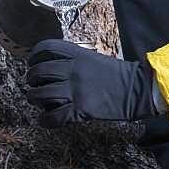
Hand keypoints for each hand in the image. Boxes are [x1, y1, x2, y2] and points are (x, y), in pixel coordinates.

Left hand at [26, 39, 162, 125]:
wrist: (138, 90)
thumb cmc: (119, 75)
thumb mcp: (95, 58)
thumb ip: (75, 60)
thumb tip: (55, 68)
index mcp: (78, 54)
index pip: (46, 48)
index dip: (34, 56)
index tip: (32, 62)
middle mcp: (73, 69)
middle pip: (39, 71)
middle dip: (30, 79)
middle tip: (31, 84)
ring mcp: (76, 90)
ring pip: (41, 94)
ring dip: (33, 98)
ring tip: (34, 100)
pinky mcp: (81, 109)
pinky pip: (54, 117)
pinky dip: (45, 120)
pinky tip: (44, 120)